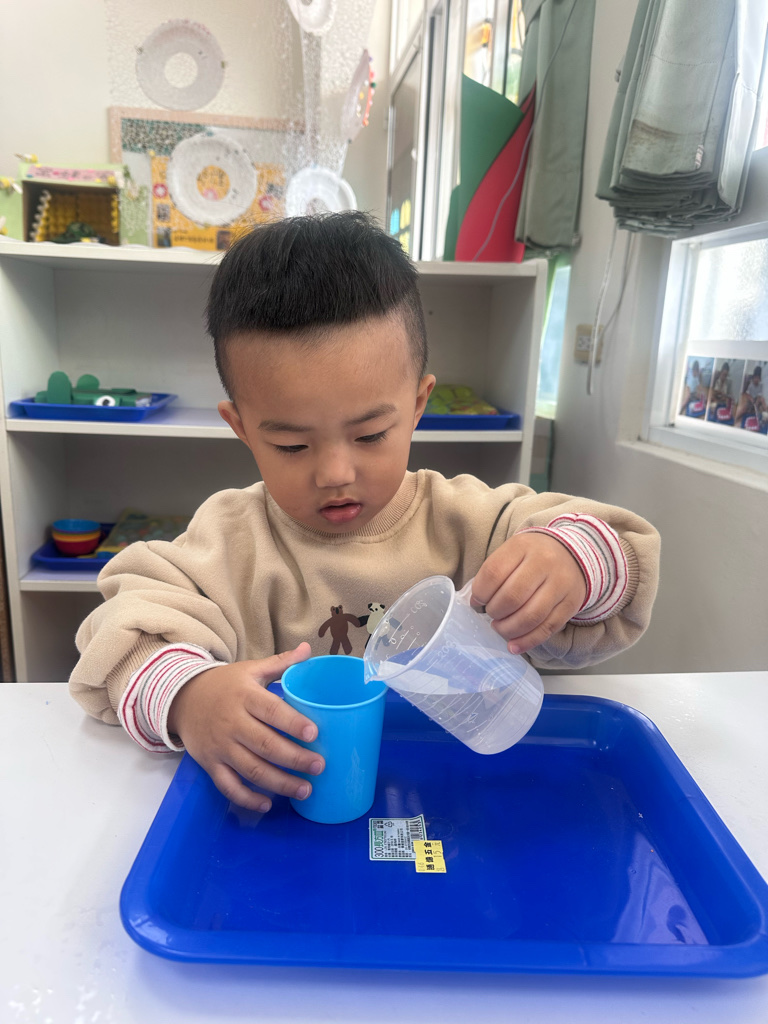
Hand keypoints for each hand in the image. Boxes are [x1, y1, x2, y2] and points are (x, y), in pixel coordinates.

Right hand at [167, 643, 323, 811]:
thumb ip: (281, 663)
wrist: (182, 698)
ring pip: (251, 769)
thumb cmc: (225, 684)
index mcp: (245, 696)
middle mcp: (232, 723)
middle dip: (294, 759)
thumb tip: (309, 649)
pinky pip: (228, 786)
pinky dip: (247, 798)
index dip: (293, 723)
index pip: (271, 711)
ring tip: (305, 790)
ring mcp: (220, 746)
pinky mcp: (210, 764)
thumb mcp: (250, 669)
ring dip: (279, 783)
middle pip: (265, 745)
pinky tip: (267, 804)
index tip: (314, 734)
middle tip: (319, 766)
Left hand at [471, 533, 586, 654]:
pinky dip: (527, 641)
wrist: (572, 554)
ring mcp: (560, 584)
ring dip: (508, 629)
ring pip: (530, 616)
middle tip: (491, 614)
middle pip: (512, 597)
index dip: (480, 593)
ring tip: (500, 628)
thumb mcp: (512, 551)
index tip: (477, 601)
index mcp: (522, 546)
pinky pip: (547, 628)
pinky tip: (513, 646)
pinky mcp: (571, 604)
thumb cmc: (532, 556)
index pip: (494, 573)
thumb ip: (493, 573)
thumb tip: (476, 602)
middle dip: (494, 612)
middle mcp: (544, 563)